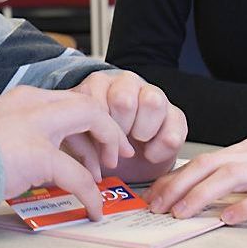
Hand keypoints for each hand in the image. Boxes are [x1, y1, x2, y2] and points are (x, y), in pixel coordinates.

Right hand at [0, 86, 133, 219]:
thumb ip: (23, 132)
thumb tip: (44, 154)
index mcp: (23, 98)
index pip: (70, 99)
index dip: (91, 119)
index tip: (98, 138)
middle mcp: (33, 103)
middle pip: (87, 104)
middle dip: (109, 129)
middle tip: (117, 155)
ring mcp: (37, 126)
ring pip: (92, 123)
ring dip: (104, 153)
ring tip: (102, 181)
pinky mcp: (39, 154)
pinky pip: (78, 176)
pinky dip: (91, 194)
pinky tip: (94, 209)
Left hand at [71, 70, 187, 182]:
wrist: (125, 164)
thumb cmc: (98, 146)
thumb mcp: (78, 138)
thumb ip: (73, 131)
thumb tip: (70, 137)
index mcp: (99, 84)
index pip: (94, 94)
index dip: (95, 124)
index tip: (94, 140)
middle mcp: (127, 84)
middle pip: (123, 99)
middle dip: (118, 128)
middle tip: (115, 142)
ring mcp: (153, 95)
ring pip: (152, 102)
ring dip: (142, 131)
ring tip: (136, 144)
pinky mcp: (176, 115)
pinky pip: (174, 127)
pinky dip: (160, 149)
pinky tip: (150, 154)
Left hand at [144, 136, 246, 223]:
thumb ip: (246, 177)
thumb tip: (210, 195)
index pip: (205, 161)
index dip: (176, 178)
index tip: (156, 196)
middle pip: (209, 165)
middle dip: (178, 185)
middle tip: (157, 206)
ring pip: (230, 177)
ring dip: (200, 196)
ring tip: (180, 213)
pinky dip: (243, 207)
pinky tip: (226, 219)